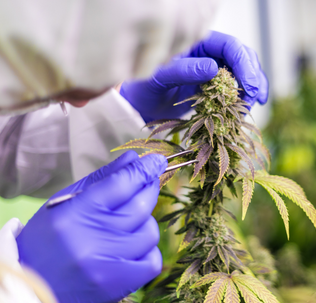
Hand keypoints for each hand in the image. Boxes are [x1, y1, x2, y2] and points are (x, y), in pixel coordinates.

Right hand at [16, 151, 167, 302]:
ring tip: (128, 223)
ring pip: (149, 232)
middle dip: (149, 189)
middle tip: (147, 184)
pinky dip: (148, 251)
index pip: (122, 183)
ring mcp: (107, 264)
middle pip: (141, 205)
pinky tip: (132, 247)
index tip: (157, 161)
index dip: (144, 169)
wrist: (30, 285)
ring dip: (145, 223)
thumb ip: (101, 179)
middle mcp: (93, 238)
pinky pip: (152, 261)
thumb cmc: (47, 239)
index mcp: (76, 213)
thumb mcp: (65, 202)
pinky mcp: (117, 285)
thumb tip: (132, 158)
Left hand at [120, 31, 268, 121]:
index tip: (249, 86)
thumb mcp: (158, 79)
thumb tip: (214, 68)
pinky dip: (245, 97)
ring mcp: (214, 68)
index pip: (229, 45)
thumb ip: (182, 70)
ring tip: (252, 106)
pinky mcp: (215, 85)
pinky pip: (236, 87)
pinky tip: (248, 109)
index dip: (244, 64)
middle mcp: (208, 52)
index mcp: (196, 42)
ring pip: (244, 71)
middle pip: (242, 56)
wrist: (139, 107)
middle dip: (252, 76)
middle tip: (254, 98)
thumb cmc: (143, 89)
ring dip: (253, 87)